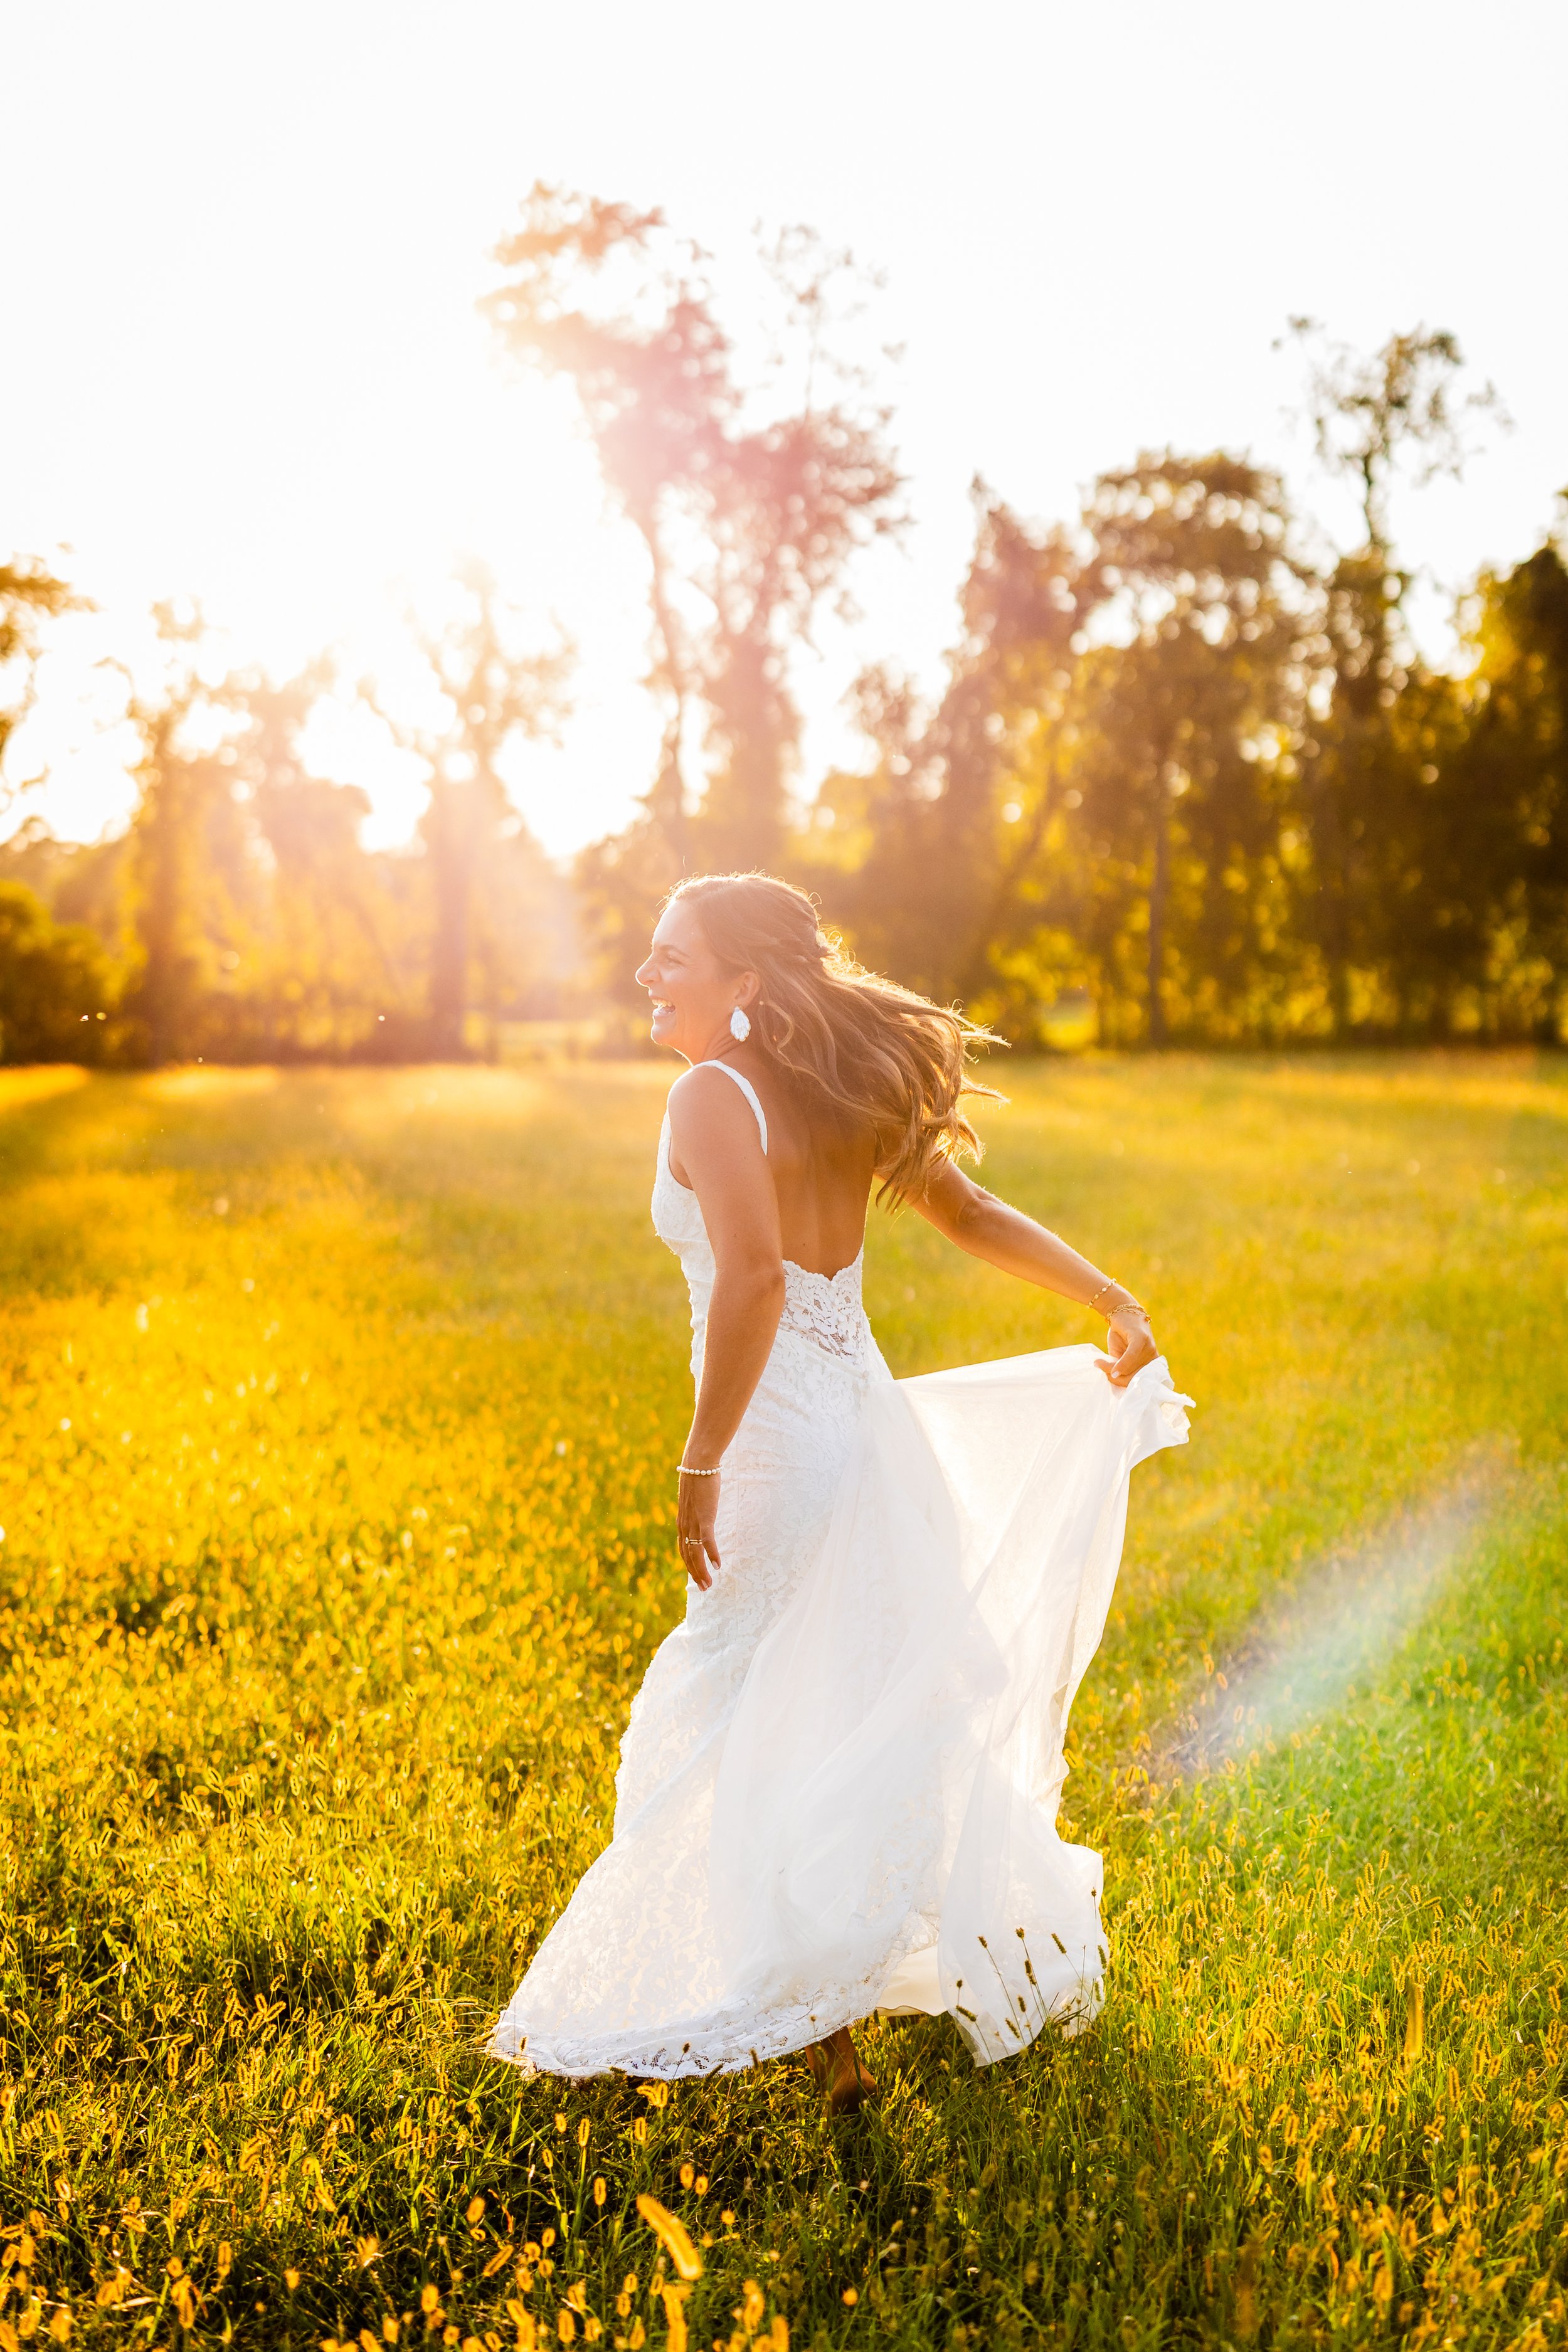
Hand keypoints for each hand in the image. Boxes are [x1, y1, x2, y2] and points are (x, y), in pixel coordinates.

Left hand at [677, 1469, 720, 1590]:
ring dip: (702, 1571)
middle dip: (695, 1574)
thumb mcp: (694, 1497)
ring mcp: (694, 1522)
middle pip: (688, 1555)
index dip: (689, 1565)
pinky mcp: (705, 1518)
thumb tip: (701, 1509)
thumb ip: (695, 1508)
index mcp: (682, 1521)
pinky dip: (712, 1555)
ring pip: (696, 1553)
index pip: (683, 1549)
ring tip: (709, 1585)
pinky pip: (708, 1541)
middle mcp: (684, 1525)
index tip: (697, 1577)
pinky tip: (718, 1566)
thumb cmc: (698, 1477)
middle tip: (704, 1588)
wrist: (698, 1463)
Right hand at [1097, 1305, 1158, 1388]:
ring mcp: (1149, 1348)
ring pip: (1130, 1369)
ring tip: (1100, 1363)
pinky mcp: (1141, 1338)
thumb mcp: (1118, 1356)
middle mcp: (1153, 1358)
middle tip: (1102, 1370)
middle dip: (1116, 1379)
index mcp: (1150, 1365)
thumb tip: (1113, 1381)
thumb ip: (1118, 1369)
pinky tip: (1112, 1369)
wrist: (1119, 1310)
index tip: (1111, 1384)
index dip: (1123, 1386)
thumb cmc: (1120, 1335)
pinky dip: (1121, 1364)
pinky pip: (1132, 1356)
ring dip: (1111, 1370)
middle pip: (1135, 1378)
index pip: (1139, 1383)